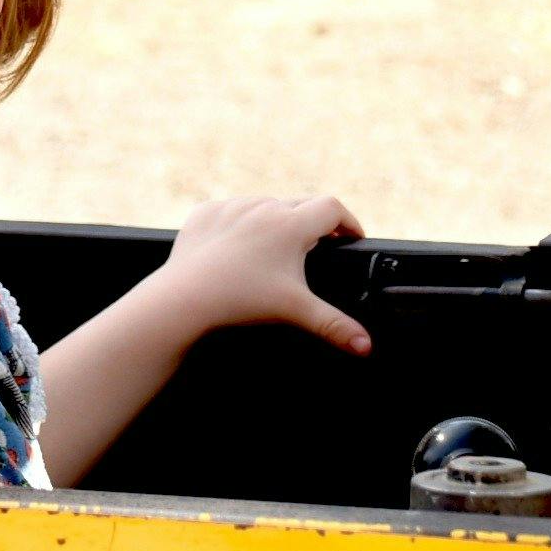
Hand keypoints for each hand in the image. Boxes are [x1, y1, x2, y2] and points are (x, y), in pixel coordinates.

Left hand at [152, 195, 371, 354]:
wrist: (183, 298)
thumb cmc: (241, 301)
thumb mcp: (295, 311)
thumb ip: (334, 326)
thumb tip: (366, 346)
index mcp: (290, 224)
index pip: (333, 208)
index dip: (349, 221)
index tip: (352, 237)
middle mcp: (263, 207)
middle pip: (301, 204)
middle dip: (315, 222)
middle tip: (320, 244)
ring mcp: (232, 206)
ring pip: (265, 205)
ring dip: (276, 220)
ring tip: (279, 246)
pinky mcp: (206, 213)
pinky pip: (231, 211)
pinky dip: (240, 224)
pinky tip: (240, 246)